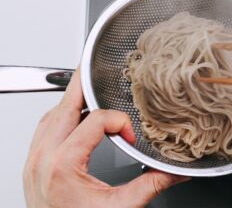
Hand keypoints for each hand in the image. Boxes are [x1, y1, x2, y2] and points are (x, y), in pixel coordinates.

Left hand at [23, 69, 188, 207]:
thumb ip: (151, 185)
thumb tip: (176, 173)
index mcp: (64, 165)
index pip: (95, 120)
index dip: (120, 122)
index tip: (131, 139)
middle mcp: (43, 158)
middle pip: (63, 106)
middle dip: (82, 85)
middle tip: (93, 69)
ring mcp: (34, 161)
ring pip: (50, 115)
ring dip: (71, 102)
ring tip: (88, 93)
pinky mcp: (33, 166)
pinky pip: (43, 130)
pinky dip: (61, 117)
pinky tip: (74, 118)